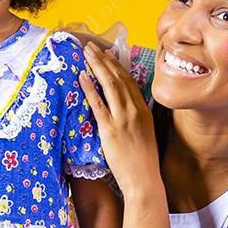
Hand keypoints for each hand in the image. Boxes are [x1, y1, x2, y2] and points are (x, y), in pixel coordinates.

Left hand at [78, 42, 159, 189]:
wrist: (144, 180)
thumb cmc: (143, 161)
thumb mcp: (145, 133)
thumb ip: (137, 117)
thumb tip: (124, 108)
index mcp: (144, 110)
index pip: (130, 81)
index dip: (117, 65)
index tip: (108, 53)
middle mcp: (135, 111)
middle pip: (118, 78)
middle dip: (104, 60)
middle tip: (92, 46)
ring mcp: (123, 119)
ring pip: (109, 85)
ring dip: (96, 66)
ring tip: (85, 53)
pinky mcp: (110, 130)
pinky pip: (98, 104)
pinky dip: (89, 88)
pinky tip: (82, 76)